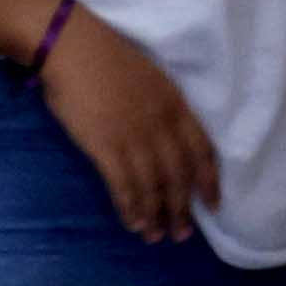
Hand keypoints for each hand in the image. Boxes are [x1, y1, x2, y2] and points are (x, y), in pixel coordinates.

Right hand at [36, 15, 219, 243]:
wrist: (73, 48)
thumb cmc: (107, 59)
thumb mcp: (151, 80)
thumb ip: (162, 109)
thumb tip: (165, 140)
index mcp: (176, 106)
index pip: (202, 151)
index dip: (208, 182)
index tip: (213, 205)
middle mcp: (161, 125)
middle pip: (178, 176)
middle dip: (181, 209)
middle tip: (181, 234)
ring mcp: (134, 137)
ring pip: (152, 186)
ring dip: (155, 215)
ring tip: (155, 236)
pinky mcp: (106, 146)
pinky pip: (124, 186)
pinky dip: (131, 208)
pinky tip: (133, 224)